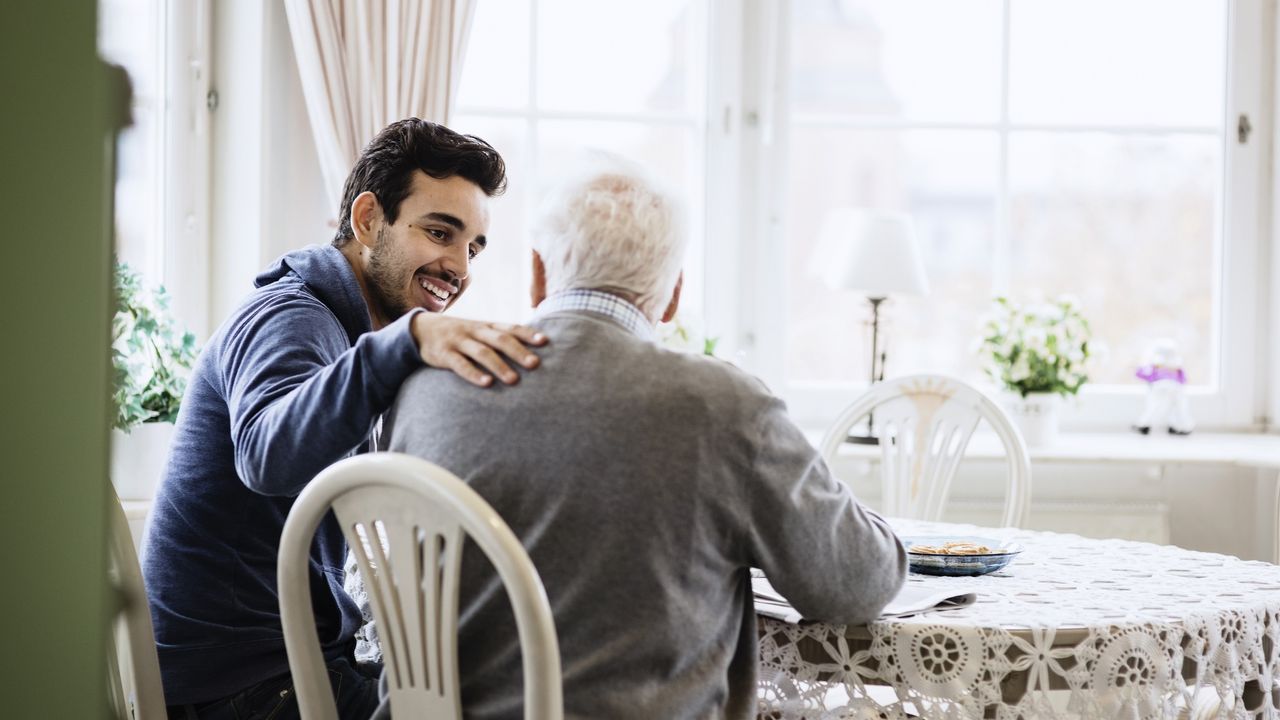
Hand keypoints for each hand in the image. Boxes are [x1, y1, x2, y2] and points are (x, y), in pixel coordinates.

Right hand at [410, 313, 546, 386]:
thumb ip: (500, 337)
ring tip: (514, 380)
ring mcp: (458, 341)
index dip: (528, 334)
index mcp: (487, 325)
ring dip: (499, 366)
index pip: (511, 327)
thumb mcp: (479, 331)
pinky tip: (487, 383)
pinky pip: (459, 365)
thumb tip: (531, 350)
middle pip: (500, 339)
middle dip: (518, 351)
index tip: (545, 342)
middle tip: (535, 364)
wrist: (421, 329)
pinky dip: (474, 374)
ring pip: (482, 352)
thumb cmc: (460, 334)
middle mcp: (475, 331)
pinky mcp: (443, 354)